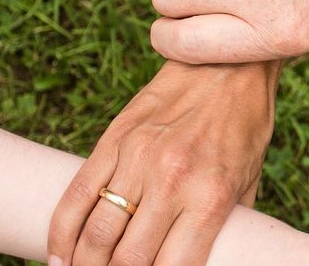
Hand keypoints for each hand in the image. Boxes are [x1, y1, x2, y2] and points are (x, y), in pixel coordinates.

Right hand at [48, 61, 280, 264]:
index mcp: (211, 197)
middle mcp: (172, 180)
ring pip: (96, 232)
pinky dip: (61, 233)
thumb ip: (229, 223)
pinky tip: (59, 256)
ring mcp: (138, 158)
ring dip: (83, 265)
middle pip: (128, 258)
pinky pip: (77, 194)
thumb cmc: (245, 125)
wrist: (228, 63)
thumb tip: (215, 258)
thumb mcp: (250, 180)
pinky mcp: (113, 139)